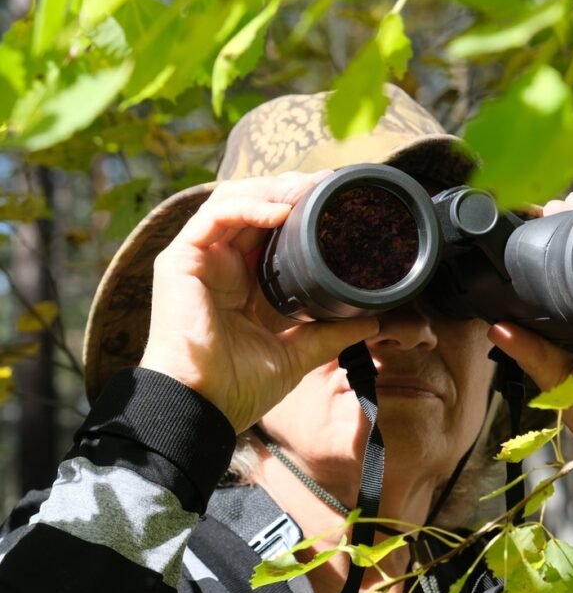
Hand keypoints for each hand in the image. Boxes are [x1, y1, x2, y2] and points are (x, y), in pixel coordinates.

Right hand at [139, 172, 378, 432]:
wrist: (204, 409)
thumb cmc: (239, 387)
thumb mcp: (297, 354)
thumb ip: (331, 333)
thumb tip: (372, 321)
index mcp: (244, 281)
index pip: (270, 228)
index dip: (300, 208)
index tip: (337, 199)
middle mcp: (220, 263)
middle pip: (253, 205)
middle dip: (289, 189)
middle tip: (325, 183)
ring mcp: (199, 259)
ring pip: (233, 199)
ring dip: (272, 190)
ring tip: (307, 190)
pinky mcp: (179, 260)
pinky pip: (215, 217)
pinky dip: (249, 207)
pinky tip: (280, 212)